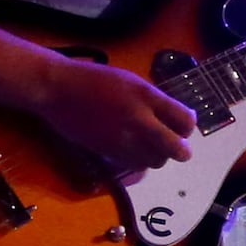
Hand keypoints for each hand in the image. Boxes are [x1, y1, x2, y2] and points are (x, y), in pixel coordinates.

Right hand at [30, 56, 196, 176]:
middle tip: (175, 145)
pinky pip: (135, 165)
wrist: (58, 89)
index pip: (185, 121)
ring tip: (150, 145)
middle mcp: (139, 120)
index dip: (188, 126)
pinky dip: (139, 161)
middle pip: (176, 149)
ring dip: (158, 156)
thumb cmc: (94, 80)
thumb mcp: (131, 82)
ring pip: (156, 161)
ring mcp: (123, 139)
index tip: (181, 125)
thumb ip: (154, 100)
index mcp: (146, 96)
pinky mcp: (108, 152)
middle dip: (180, 150)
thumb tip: (175, 118)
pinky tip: (133, 149)